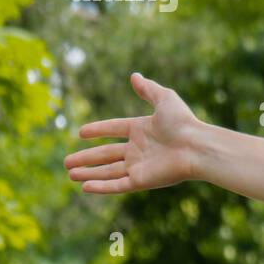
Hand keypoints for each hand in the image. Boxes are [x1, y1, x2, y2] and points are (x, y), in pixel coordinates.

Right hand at [64, 72, 201, 193]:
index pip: (115, 129)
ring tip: (70, 174)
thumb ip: (148, 89)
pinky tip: (85, 187)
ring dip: (89, 173)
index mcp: (143, 129)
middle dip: (87, 158)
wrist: (197, 146)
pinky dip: (101, 187)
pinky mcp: (142, 181)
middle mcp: (139, 149)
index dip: (98, 130)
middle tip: (66, 162)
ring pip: (108, 172)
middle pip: (107, 155)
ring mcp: (140, 166)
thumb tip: (134, 76)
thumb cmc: (184, 123)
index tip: (81, 133)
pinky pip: (117, 185)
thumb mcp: (165, 99)